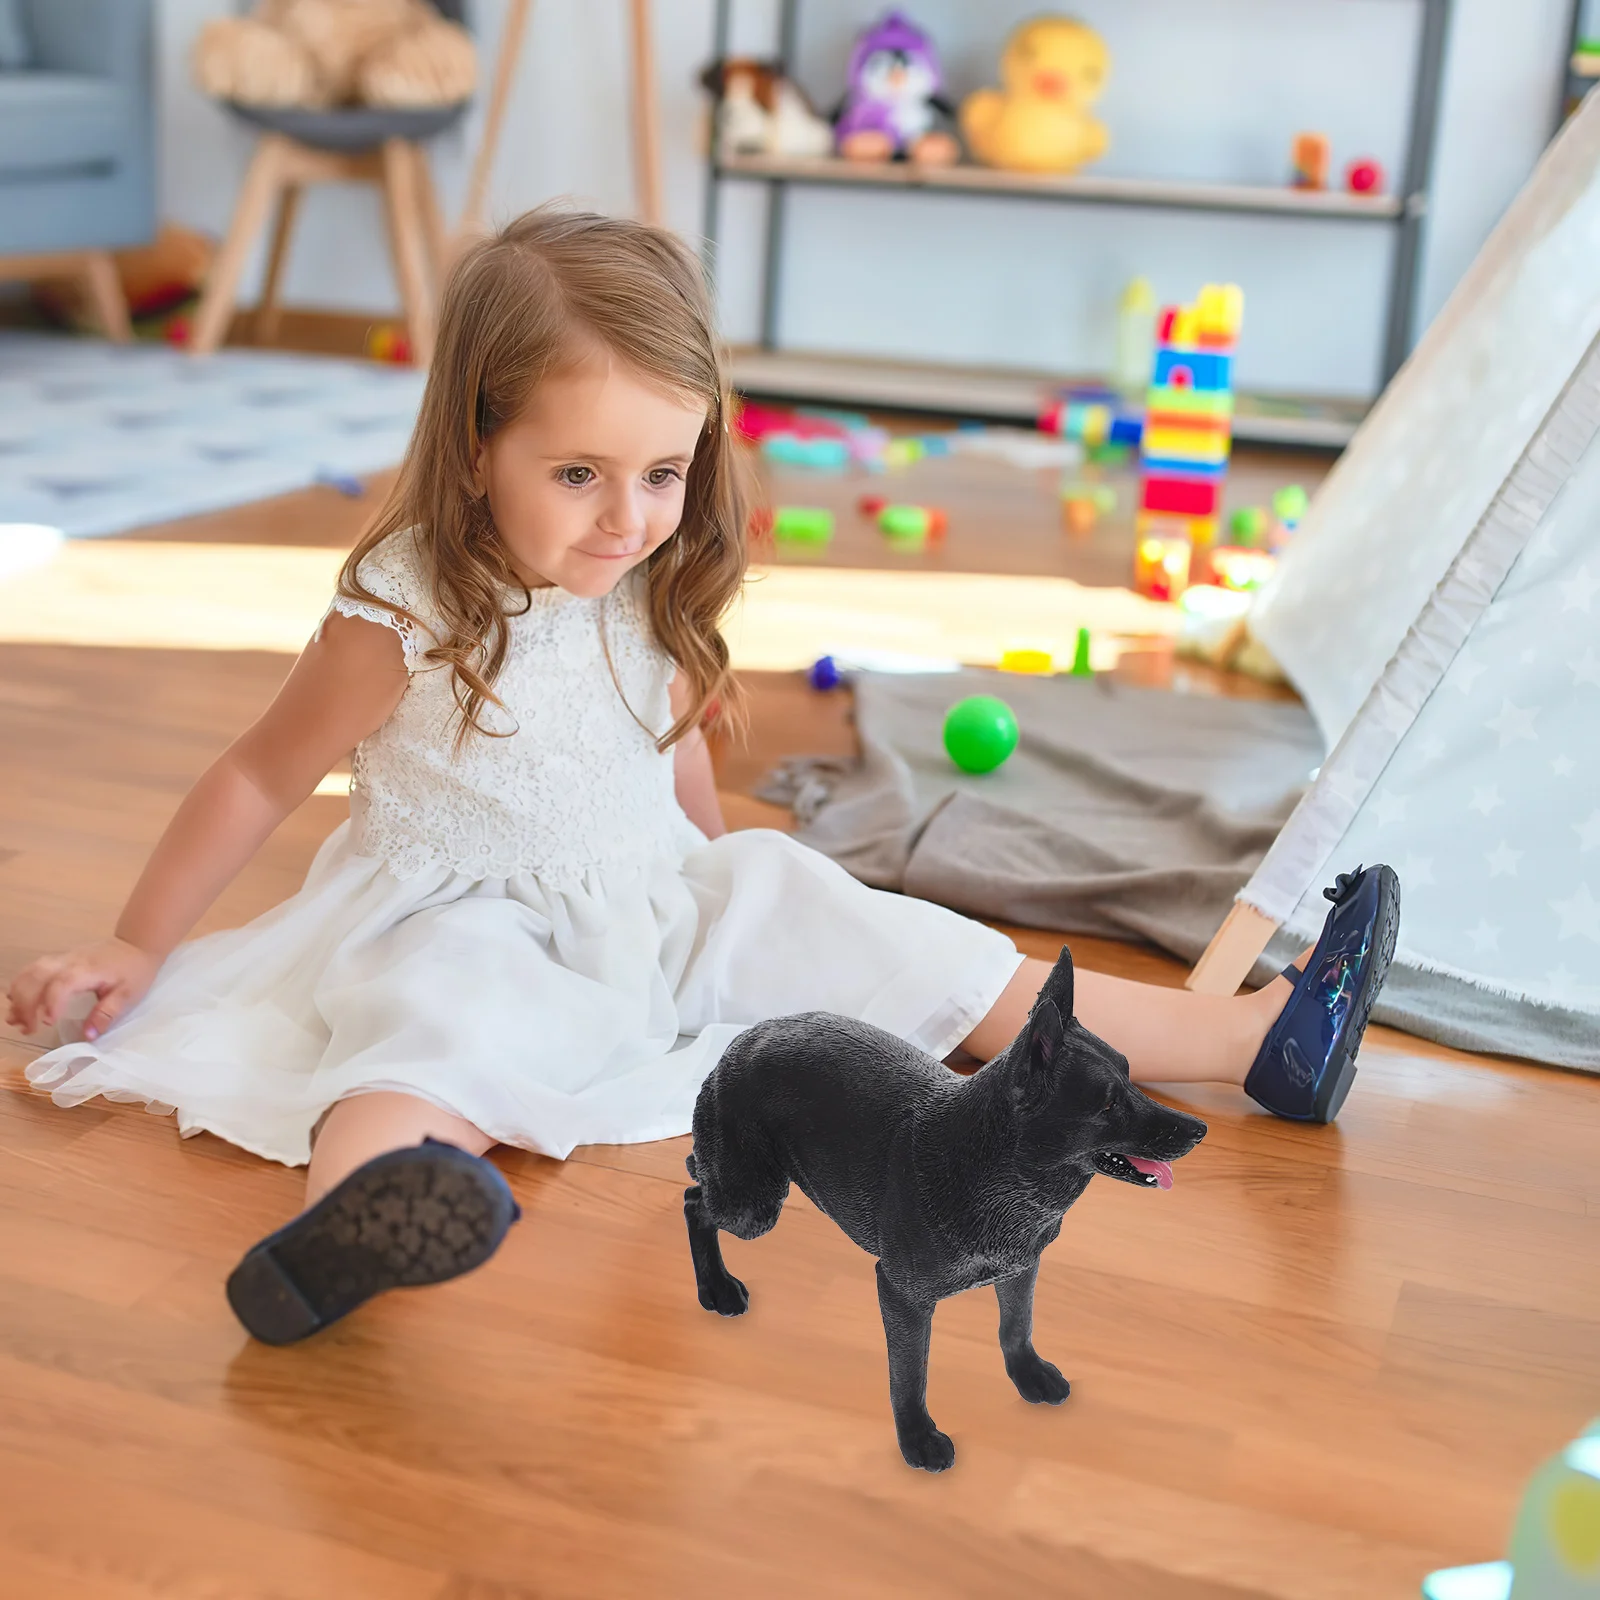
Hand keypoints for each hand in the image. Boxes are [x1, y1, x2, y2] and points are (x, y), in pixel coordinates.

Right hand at [6, 938, 161, 1041]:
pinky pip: (32, 970)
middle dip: (26, 1003)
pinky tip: (16, 1002)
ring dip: (18, 995)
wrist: (136, 945)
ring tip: (15, 1020)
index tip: (47, 1023)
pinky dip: (20, 986)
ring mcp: (61, 958)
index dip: (51, 1002)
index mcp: (89, 970)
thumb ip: (107, 1014)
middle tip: (26, 1029)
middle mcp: (70, 961)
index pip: (63, 983)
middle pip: (37, 976)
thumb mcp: (129, 995)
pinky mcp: (57, 960)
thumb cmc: (134, 971)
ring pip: (30, 971)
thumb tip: (88, 1035)